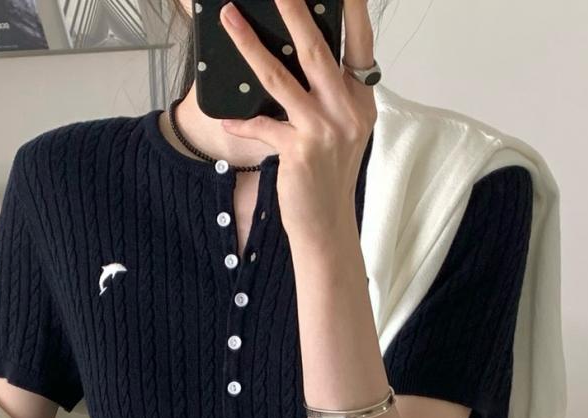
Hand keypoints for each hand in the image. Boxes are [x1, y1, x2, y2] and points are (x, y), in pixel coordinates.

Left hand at [217, 0, 376, 240]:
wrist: (327, 225)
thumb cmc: (330, 177)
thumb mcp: (342, 130)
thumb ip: (330, 95)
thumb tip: (300, 58)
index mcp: (360, 100)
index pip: (360, 44)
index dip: (353, 10)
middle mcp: (346, 110)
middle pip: (316, 49)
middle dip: (293, 10)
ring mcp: (322, 130)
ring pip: (280, 77)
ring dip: (250, 45)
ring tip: (230, 19)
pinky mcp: (298, 150)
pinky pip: (262, 125)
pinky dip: (242, 122)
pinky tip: (227, 118)